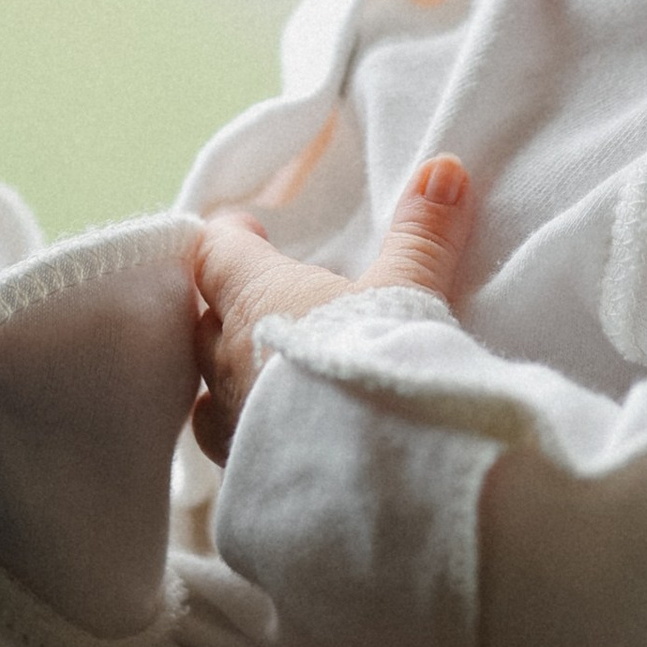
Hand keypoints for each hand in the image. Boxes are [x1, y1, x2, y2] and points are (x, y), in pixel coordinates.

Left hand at [191, 157, 474, 459]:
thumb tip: (444, 169)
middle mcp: (225, 357)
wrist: (374, 477)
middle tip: (260, 300)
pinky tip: (273, 442)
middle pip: (203, 320)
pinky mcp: (242, 475)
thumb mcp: (409, 291)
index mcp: (254, 296)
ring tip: (261, 375)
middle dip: (227, 307)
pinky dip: (246, 433)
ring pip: (209, 388)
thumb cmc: (380, 364)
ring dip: (231, 376)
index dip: (230, 238)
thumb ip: (423, 234)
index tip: (250, 231)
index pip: (214, 252)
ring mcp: (230, 422)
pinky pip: (230, 444)